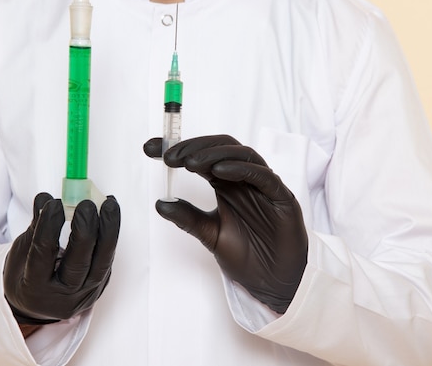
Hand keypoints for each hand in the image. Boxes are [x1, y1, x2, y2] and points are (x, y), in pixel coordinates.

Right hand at [4, 192, 119, 323]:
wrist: (38, 307)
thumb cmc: (25, 276)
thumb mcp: (20, 254)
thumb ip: (35, 227)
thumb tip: (44, 199)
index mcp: (35, 289)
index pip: (43, 254)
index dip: (49, 226)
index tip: (54, 204)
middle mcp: (62, 297)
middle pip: (78, 263)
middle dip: (85, 230)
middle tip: (86, 204)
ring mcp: (84, 295)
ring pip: (101, 263)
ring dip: (108, 230)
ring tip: (110, 204)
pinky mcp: (100, 287)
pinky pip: (107, 261)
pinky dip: (110, 236)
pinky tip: (111, 214)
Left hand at [144, 135, 306, 313]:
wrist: (274, 284)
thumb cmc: (249, 257)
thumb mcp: (210, 235)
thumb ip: (188, 218)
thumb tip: (161, 203)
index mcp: (227, 185)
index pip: (201, 157)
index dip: (177, 149)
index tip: (149, 149)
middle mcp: (244, 180)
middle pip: (220, 149)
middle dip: (193, 147)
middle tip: (169, 156)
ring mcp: (264, 186)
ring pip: (242, 155)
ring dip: (215, 154)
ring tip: (191, 162)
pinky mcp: (282, 197)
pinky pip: (263, 176)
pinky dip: (242, 169)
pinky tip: (220, 170)